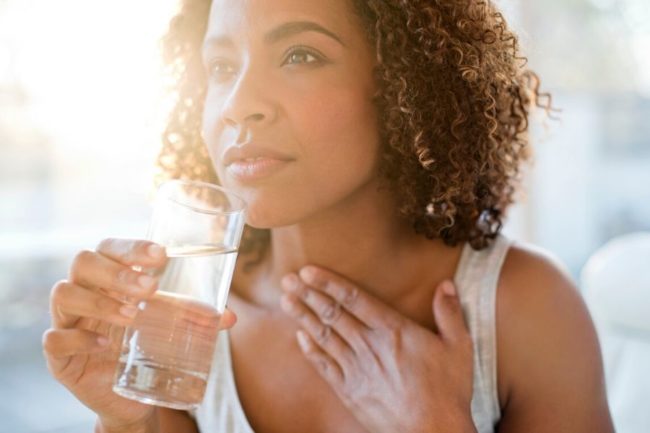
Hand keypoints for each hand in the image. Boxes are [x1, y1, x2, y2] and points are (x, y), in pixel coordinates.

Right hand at [42, 238, 237, 430]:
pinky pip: (55, 338)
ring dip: (100, 301)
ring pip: (64, 293)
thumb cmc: (148, 347)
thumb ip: (195, 317)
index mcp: (109, 278)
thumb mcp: (172, 327)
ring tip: (133, 315)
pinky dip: (80, 338)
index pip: (110, 247)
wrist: (130, 396)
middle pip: (83, 262)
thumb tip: (230, 316)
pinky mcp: (59, 355)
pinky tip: (107, 343)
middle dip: (116, 271)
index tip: (160, 255)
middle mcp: (84, 292)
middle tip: (150, 288)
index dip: (131, 247)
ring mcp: (68, 321)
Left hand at [279, 266, 475, 432]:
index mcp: (393, 330)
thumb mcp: (458, 347)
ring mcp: (356, 369)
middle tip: (288, 279)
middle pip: (332, 314)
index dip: (328, 282)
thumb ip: (449, 313)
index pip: (353, 298)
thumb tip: (447, 284)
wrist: (432, 432)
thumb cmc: (448, 390)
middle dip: (307, 294)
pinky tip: (300, 337)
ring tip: (286, 300)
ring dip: (303, 316)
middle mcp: (369, 346)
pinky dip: (310, 350)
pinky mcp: (350, 391)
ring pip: (323, 336)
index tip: (309, 270)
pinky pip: (324, 366)